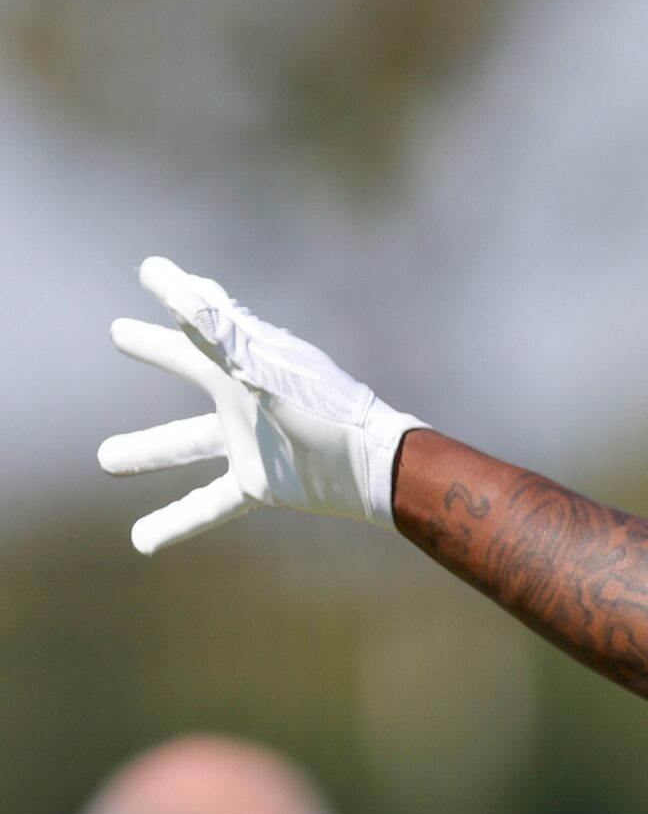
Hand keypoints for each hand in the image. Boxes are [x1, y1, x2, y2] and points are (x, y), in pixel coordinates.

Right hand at [100, 258, 424, 554]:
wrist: (377, 468)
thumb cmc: (326, 411)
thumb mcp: (265, 370)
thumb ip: (218, 332)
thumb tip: (172, 285)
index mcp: (245, 361)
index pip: (200, 317)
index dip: (175, 292)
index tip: (150, 271)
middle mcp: (244, 396)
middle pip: (186, 365)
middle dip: (155, 348)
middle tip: (118, 332)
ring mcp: (250, 441)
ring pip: (185, 444)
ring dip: (146, 451)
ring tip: (105, 459)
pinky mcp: (261, 481)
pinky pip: (208, 504)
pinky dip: (175, 522)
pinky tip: (141, 542)